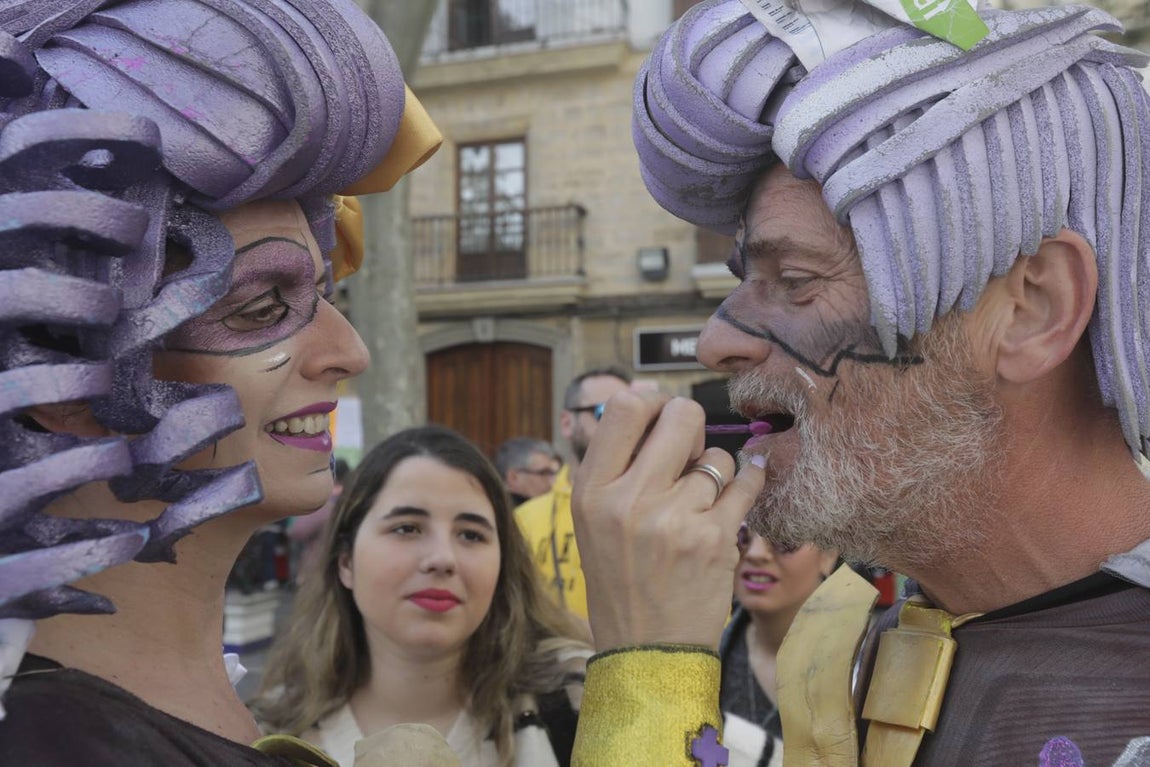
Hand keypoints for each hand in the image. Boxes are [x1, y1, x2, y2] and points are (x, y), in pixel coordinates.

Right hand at [572, 391, 764, 651]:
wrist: (646, 650)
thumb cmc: (621, 580)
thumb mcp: (592, 520)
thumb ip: (615, 464)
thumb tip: (647, 396)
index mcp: (591, 490)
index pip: (625, 406)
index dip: (652, 401)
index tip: (661, 418)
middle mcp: (628, 499)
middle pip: (680, 415)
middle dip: (692, 427)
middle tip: (689, 453)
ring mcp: (673, 518)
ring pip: (717, 456)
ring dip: (716, 472)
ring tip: (700, 503)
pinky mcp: (714, 538)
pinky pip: (746, 483)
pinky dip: (749, 485)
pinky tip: (738, 496)